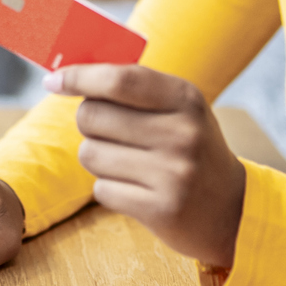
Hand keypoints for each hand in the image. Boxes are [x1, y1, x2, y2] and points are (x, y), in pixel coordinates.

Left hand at [51, 64, 246, 268]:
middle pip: (93, 116)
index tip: (53, 80)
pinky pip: (101, 189)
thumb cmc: (193, 148)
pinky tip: (137, 188)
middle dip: (89, 123)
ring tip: (129, 163)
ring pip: (90, 154)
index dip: (79, 77)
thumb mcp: (180, 109)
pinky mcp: (161, 210)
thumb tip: (66, 75)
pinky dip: (109, 188)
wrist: (232, 209)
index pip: (120, 80)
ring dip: (98, 158)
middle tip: (109, 131)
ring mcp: (173, 174)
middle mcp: (182, 134)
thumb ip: (134, 88)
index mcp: (186, 99)